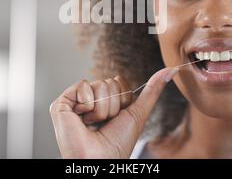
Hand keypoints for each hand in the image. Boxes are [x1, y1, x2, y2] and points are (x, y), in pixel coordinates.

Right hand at [49, 67, 176, 157]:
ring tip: (92, 124)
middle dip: (112, 104)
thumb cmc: (118, 144)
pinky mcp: (61, 104)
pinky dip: (87, 104)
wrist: (101, 159)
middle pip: (109, 83)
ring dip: (101, 109)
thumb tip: (170, 71)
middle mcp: (88, 101)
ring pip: (98, 85)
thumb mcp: (138, 112)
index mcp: (104, 102)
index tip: (117, 118)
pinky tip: (82, 119)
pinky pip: (82, 86)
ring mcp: (74, 102)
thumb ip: (152, 90)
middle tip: (104, 123)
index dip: (123, 100)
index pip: (118, 83)